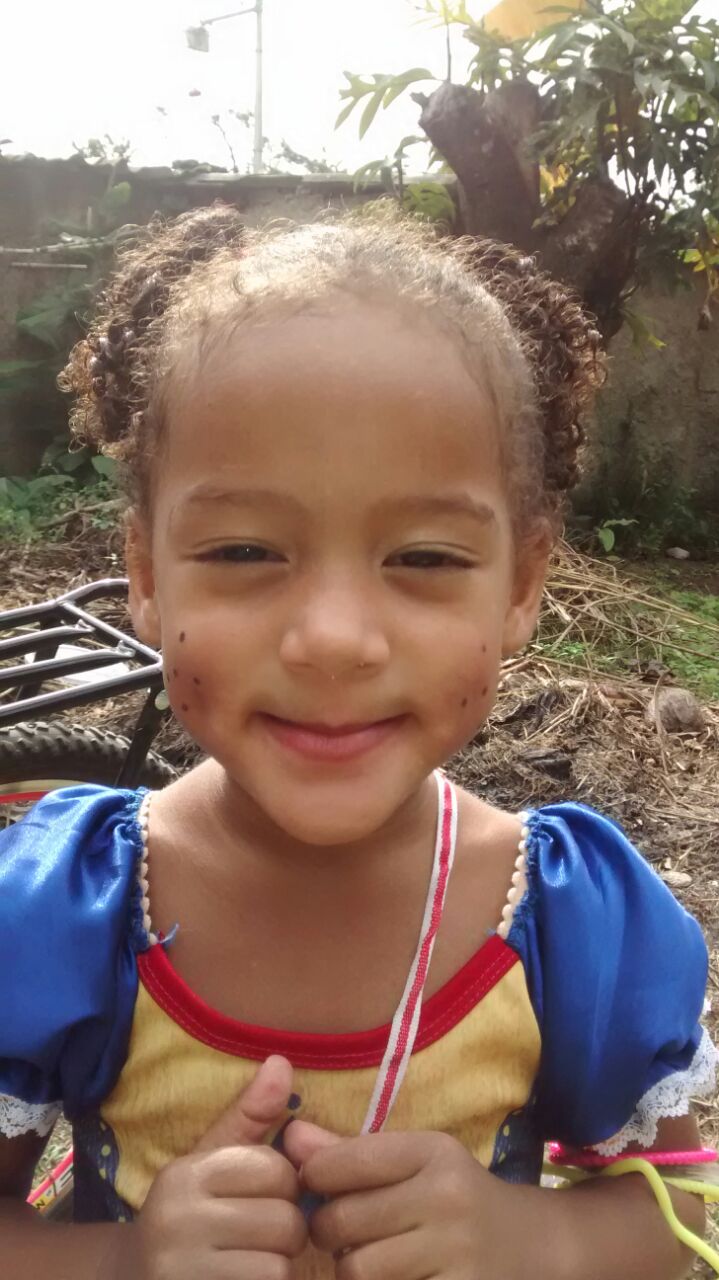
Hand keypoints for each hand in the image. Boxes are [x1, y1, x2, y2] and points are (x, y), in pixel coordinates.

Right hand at [121, 1056, 307, 1279]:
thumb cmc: (186, 1217)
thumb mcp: (210, 1164)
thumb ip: (250, 1118)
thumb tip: (282, 1061)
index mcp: (186, 1174)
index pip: (276, 1170)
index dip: (286, 1186)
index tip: (267, 1197)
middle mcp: (178, 1219)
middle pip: (284, 1221)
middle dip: (286, 1233)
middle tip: (265, 1239)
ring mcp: (181, 1269)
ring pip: (278, 1266)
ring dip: (278, 1269)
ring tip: (253, 1264)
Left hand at [283, 1121, 535, 1279]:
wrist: (536, 1248)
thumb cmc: (457, 1199)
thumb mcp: (415, 1163)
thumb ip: (349, 1152)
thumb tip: (289, 1137)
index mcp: (432, 1152)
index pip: (339, 1162)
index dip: (314, 1179)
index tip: (322, 1189)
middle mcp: (447, 1198)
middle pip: (341, 1222)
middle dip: (330, 1233)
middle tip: (344, 1235)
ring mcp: (457, 1253)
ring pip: (357, 1271)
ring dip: (352, 1272)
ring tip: (370, 1261)